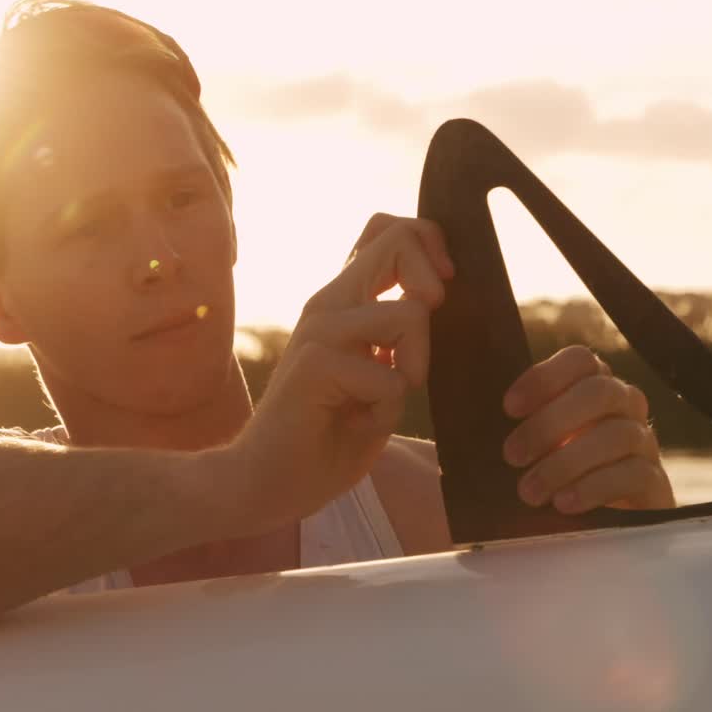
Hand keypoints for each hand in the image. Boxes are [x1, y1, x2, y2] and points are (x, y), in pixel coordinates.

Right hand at [231, 213, 454, 532]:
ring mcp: (318, 330)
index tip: (440, 292)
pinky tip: (358, 425)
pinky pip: (390, 378)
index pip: (389, 230)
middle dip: (434, 283)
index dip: (428, 243)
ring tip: (381, 402)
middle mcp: (329, 302)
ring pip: (409, 315)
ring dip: (415, 368)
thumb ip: (400, 335)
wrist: (269, 481)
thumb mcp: (379, 373)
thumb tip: (442, 299)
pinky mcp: (314, 365)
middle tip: (416, 344)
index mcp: (345, 300)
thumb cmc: (329, 434)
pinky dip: (388, 411)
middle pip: (398, 239)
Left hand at [502, 345, 674, 513]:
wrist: (600, 521)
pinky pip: (633, 474)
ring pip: (616, 435)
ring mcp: (644, 441)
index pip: (580, 360)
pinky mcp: (654, 481)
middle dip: (550, 423)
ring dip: (566, 463)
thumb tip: (475, 418)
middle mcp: (625, 405)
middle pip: (599, 392)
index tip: (509, 408)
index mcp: (594, 385)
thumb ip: (520, 425)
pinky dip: (593, 488)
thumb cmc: (553, 474)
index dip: (545, 377)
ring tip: (530, 492)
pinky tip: (564, 503)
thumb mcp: (534, 444)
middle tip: (512, 456)